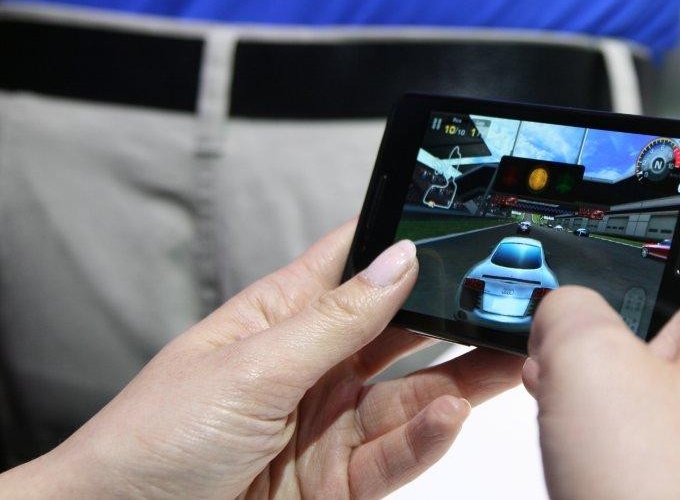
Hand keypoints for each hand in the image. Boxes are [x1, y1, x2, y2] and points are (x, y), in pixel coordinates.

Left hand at [2, 221, 522, 498]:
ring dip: (458, 380)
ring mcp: (329, 425)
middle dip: (452, 317)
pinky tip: (450, 415)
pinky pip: (395, 455)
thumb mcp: (250, 369)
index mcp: (282, 319)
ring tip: (503, 360)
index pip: (353, 264)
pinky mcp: (339, 482)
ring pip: (410, 396)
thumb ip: (335, 321)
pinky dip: (426, 438)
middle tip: (510, 303)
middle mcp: (314, 367)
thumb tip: (398, 258)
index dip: (402, 240)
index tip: (462, 223)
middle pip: (399, 333)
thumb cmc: (153, 441)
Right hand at [523, 190, 679, 498]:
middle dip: (677, 266)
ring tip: (573, 343)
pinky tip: (569, 398)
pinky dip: (618, 383)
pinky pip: (664, 393)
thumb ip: (567, 307)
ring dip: (632, 330)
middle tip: (623, 264)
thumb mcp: (587, 363)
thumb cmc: (664, 494)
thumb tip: (561, 306)